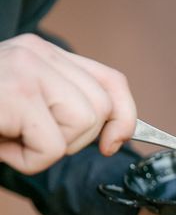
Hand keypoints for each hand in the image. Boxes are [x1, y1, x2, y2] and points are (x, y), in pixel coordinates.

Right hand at [0, 33, 135, 173]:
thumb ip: (64, 106)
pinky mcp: (16, 93)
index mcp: (44, 55)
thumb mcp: (27, 110)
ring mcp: (26, 68)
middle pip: (102, 108)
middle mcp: (38, 53)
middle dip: (74, 139)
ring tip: (13, 138)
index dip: (125, 117)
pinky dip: (29, 160)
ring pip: (83, 125)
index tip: (114, 143)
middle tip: (32, 136)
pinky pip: (52, 147)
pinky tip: (2, 145)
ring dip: (49, 149)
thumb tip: (115, 134)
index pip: (111, 82)